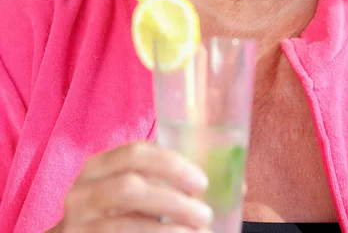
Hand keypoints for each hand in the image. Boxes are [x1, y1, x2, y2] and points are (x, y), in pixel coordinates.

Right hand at [52, 142, 212, 231]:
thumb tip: (237, 185)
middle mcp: (83, 191)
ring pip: (126, 224)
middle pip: (130, 187)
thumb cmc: (118, 210)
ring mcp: (80, 223)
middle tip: (204, 213)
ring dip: (168, 232)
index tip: (202, 182)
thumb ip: (169, 182)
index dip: (171, 164)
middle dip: (173, 199)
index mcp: (99, 165)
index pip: (136, 152)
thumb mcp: (134, 189)